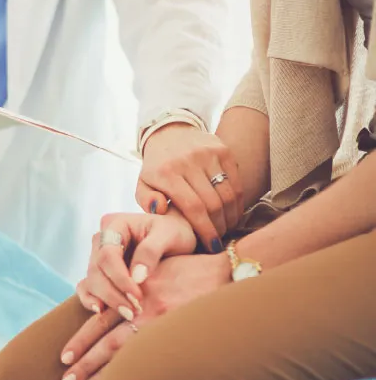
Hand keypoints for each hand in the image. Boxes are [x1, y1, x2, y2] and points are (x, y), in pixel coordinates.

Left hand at [60, 252, 229, 379]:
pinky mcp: (179, 333)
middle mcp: (142, 308)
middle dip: (84, 362)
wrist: (229, 272)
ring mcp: (161, 323)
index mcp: (134, 292)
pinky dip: (132, 373)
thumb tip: (112, 307)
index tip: (64, 356)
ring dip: (101, 374)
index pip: (100, 320)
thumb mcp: (156, 269)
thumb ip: (134, 286)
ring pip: (123, 352)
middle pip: (105, 340)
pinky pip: (149, 358)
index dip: (81, 339)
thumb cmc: (193, 271)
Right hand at [77, 211, 196, 318]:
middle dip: (112, 292)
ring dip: (106, 299)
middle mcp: (102, 239)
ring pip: (91, 280)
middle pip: (96, 269)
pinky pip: (87, 286)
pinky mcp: (101, 272)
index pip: (107, 253)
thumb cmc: (175, 232)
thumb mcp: (170, 235)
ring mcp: (98, 256)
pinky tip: (100, 311)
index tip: (137, 295)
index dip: (119, 277)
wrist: (178, 239)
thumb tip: (136, 277)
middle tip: (133, 311)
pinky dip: (90, 299)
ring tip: (127, 314)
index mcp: (115, 224)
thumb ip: (151, 251)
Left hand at [136, 124, 242, 252]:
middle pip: (213, 204)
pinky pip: (236, 181)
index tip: (211, 246)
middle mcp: (188, 161)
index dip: (205, 230)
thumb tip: (161, 210)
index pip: (193, 207)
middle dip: (219, 227)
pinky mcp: (222, 149)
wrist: (169, 133)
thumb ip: (146, 200)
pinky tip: (232, 213)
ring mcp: (208, 153)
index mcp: (166, 172)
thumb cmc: (156, 167)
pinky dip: (237, 201)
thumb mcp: (142, 184)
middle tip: (218, 240)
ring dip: (230, 217)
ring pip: (228, 194)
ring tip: (226, 228)